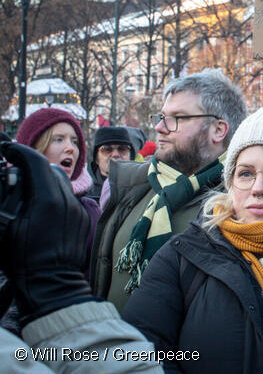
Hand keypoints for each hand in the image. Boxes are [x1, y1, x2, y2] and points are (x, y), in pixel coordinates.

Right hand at [0, 142, 91, 324]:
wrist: (52, 284)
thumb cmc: (23, 260)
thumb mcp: (4, 227)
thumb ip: (7, 199)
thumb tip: (9, 179)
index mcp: (47, 200)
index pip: (37, 162)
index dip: (21, 152)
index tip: (9, 149)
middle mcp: (67, 201)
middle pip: (51, 170)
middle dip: (33, 166)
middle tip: (15, 169)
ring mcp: (78, 211)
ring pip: (62, 184)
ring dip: (45, 181)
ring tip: (27, 189)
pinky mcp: (83, 221)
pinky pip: (70, 200)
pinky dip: (55, 197)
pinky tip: (41, 208)